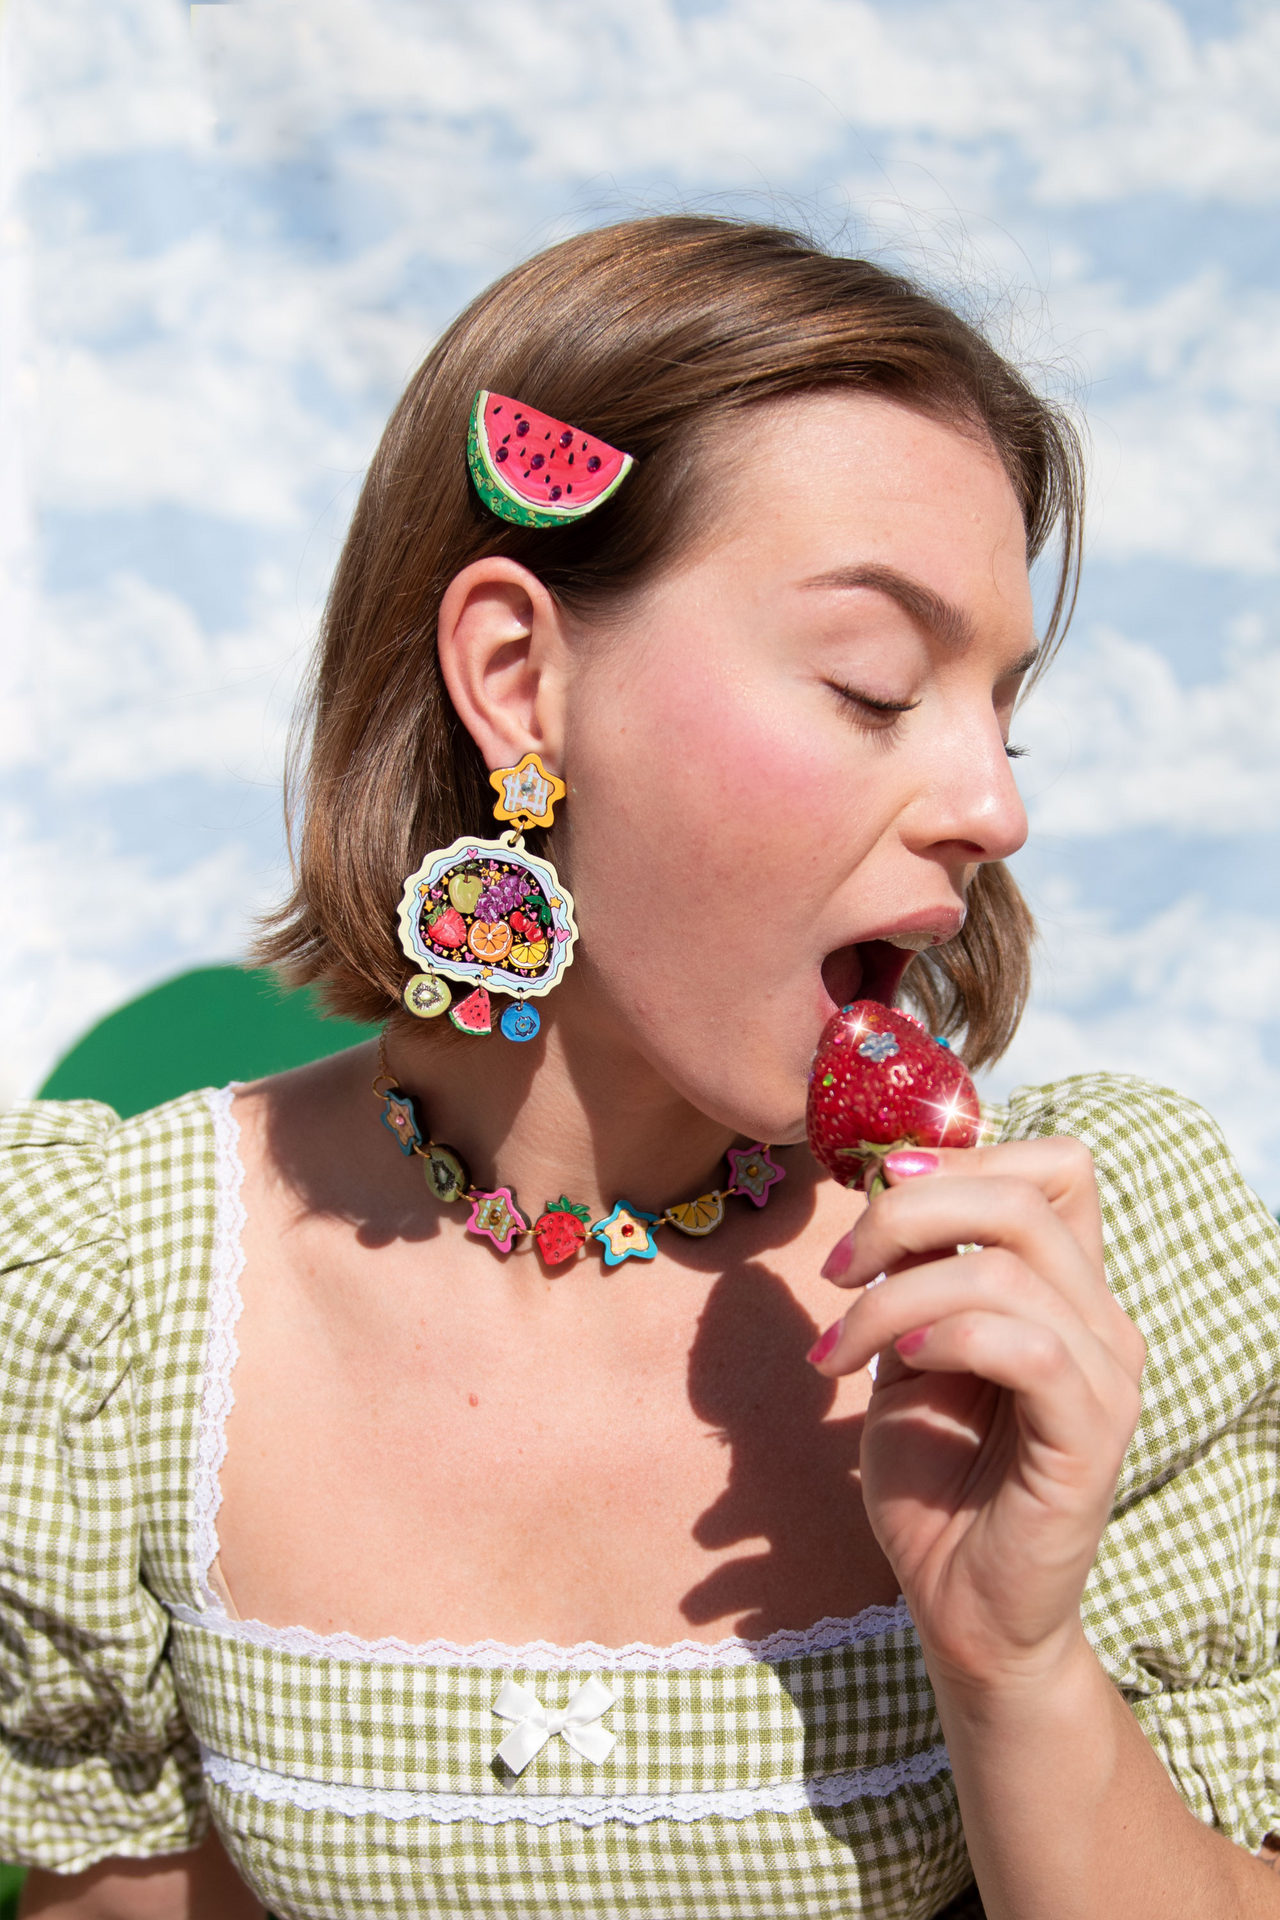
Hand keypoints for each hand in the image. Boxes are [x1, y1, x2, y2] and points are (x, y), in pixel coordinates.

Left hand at [812, 1139, 1145, 1689]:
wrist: (959, 1603)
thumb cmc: (934, 1475)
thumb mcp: (908, 1346)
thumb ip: (915, 1269)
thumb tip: (888, 1181)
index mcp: (1066, 1287)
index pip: (1055, 1166)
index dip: (963, 1152)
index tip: (875, 1187)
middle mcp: (1101, 1319)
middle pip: (1023, 1195)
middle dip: (906, 1210)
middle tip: (836, 1269)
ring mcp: (1106, 1376)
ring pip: (1005, 1268)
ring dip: (894, 1295)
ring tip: (841, 1347)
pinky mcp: (1091, 1436)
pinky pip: (1027, 1347)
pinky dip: (947, 1336)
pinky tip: (901, 1366)